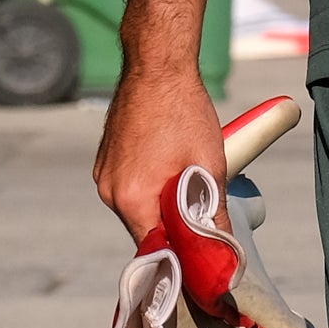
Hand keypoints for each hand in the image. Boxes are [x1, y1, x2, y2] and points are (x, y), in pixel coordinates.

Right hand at [93, 63, 223, 242]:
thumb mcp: (209, 165)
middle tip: (201, 218)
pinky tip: (170, 167)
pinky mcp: (106, 160)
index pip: (154, 247)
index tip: (198, 260)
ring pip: (137, 207)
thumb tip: (224, 250)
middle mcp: (110, 191)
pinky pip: (128, 187)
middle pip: (144, 228)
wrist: (157, 67)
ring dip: (161, 204)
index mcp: (132, 198)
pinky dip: (149, 186)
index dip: (178, 256)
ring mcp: (104, 174)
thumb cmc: (183, 111)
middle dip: (172, 228)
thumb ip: (213, 213)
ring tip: (187, 184)